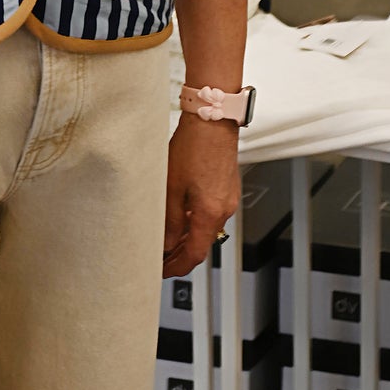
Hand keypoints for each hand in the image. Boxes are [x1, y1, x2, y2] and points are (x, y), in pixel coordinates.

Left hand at [162, 116, 240, 277]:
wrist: (212, 119)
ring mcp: (228, 199)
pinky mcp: (227, 187)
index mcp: (210, 214)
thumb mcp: (172, 187)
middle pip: (202, 243)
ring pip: (206, 227)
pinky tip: (181, 213)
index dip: (177, 267)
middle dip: (181, 254)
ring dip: (188, 236)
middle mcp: (223, 210)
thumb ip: (170, 220)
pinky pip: (211, 212)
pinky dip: (196, 220)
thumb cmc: (193, 146)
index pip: (194, 255)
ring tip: (166, 236)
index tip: (163, 270)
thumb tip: (167, 243)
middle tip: (161, 257)